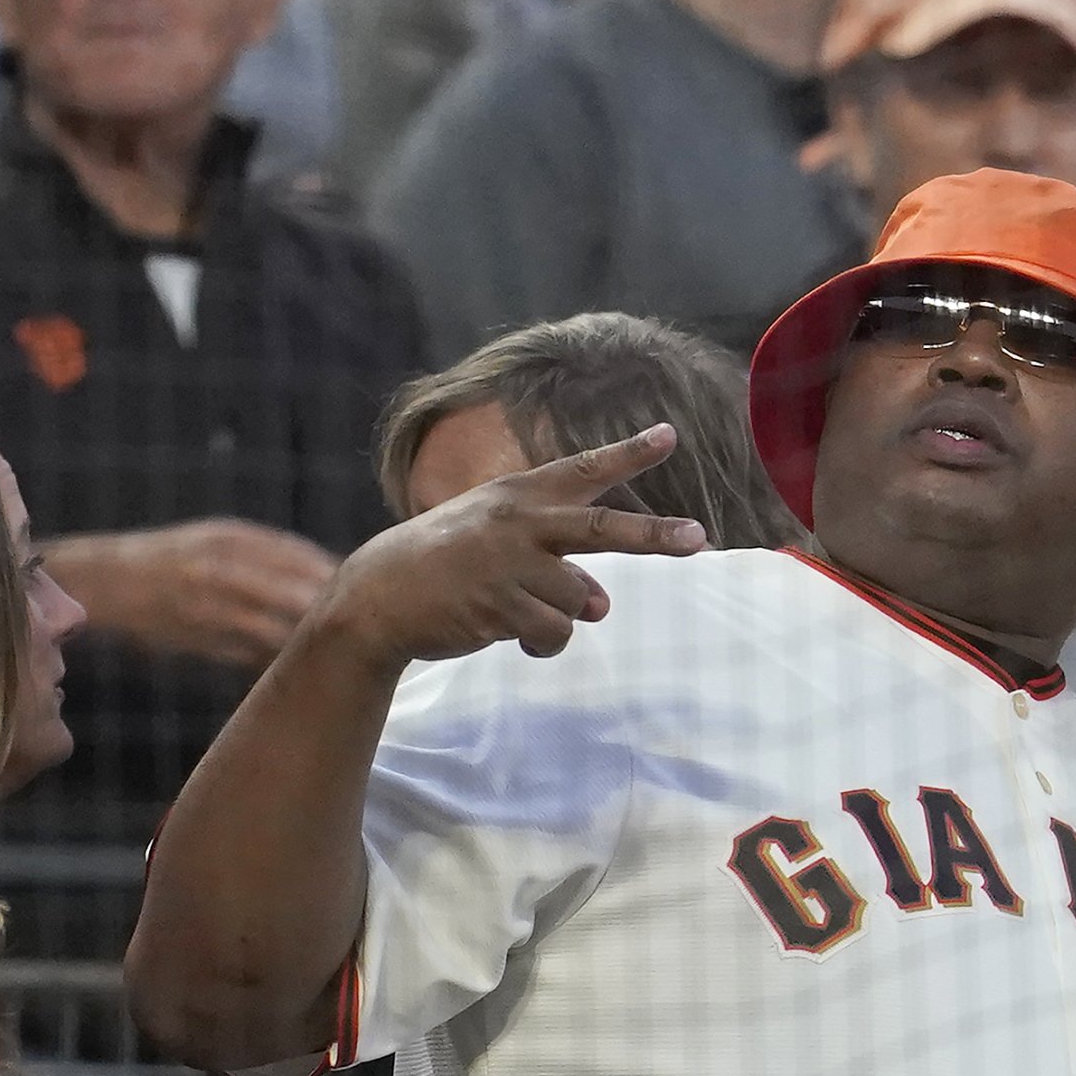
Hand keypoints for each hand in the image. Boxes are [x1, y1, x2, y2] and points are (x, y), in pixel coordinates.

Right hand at [46, 519, 341, 668]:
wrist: (104, 580)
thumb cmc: (175, 557)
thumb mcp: (220, 537)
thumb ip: (274, 552)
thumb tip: (338, 569)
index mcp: (232, 540)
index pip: (303, 558)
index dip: (340, 577)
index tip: (374, 590)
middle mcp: (221, 569)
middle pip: (296, 595)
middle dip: (334, 612)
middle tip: (368, 626)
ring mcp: (208, 607)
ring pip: (275, 630)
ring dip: (309, 643)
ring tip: (343, 651)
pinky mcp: (198, 639)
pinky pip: (249, 655)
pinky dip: (277, 660)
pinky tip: (301, 666)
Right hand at [315, 426, 702, 672]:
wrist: (378, 597)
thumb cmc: (445, 563)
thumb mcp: (492, 532)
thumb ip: (554, 557)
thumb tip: (600, 606)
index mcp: (517, 497)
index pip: (582, 469)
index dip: (629, 453)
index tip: (670, 434)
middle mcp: (517, 523)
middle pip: (601, 530)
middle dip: (654, 535)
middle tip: (697, 538)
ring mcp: (508, 563)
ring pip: (581, 601)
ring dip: (564, 616)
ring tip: (519, 610)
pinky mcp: (499, 605)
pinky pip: (555, 632)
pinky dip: (543, 641)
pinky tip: (507, 632)